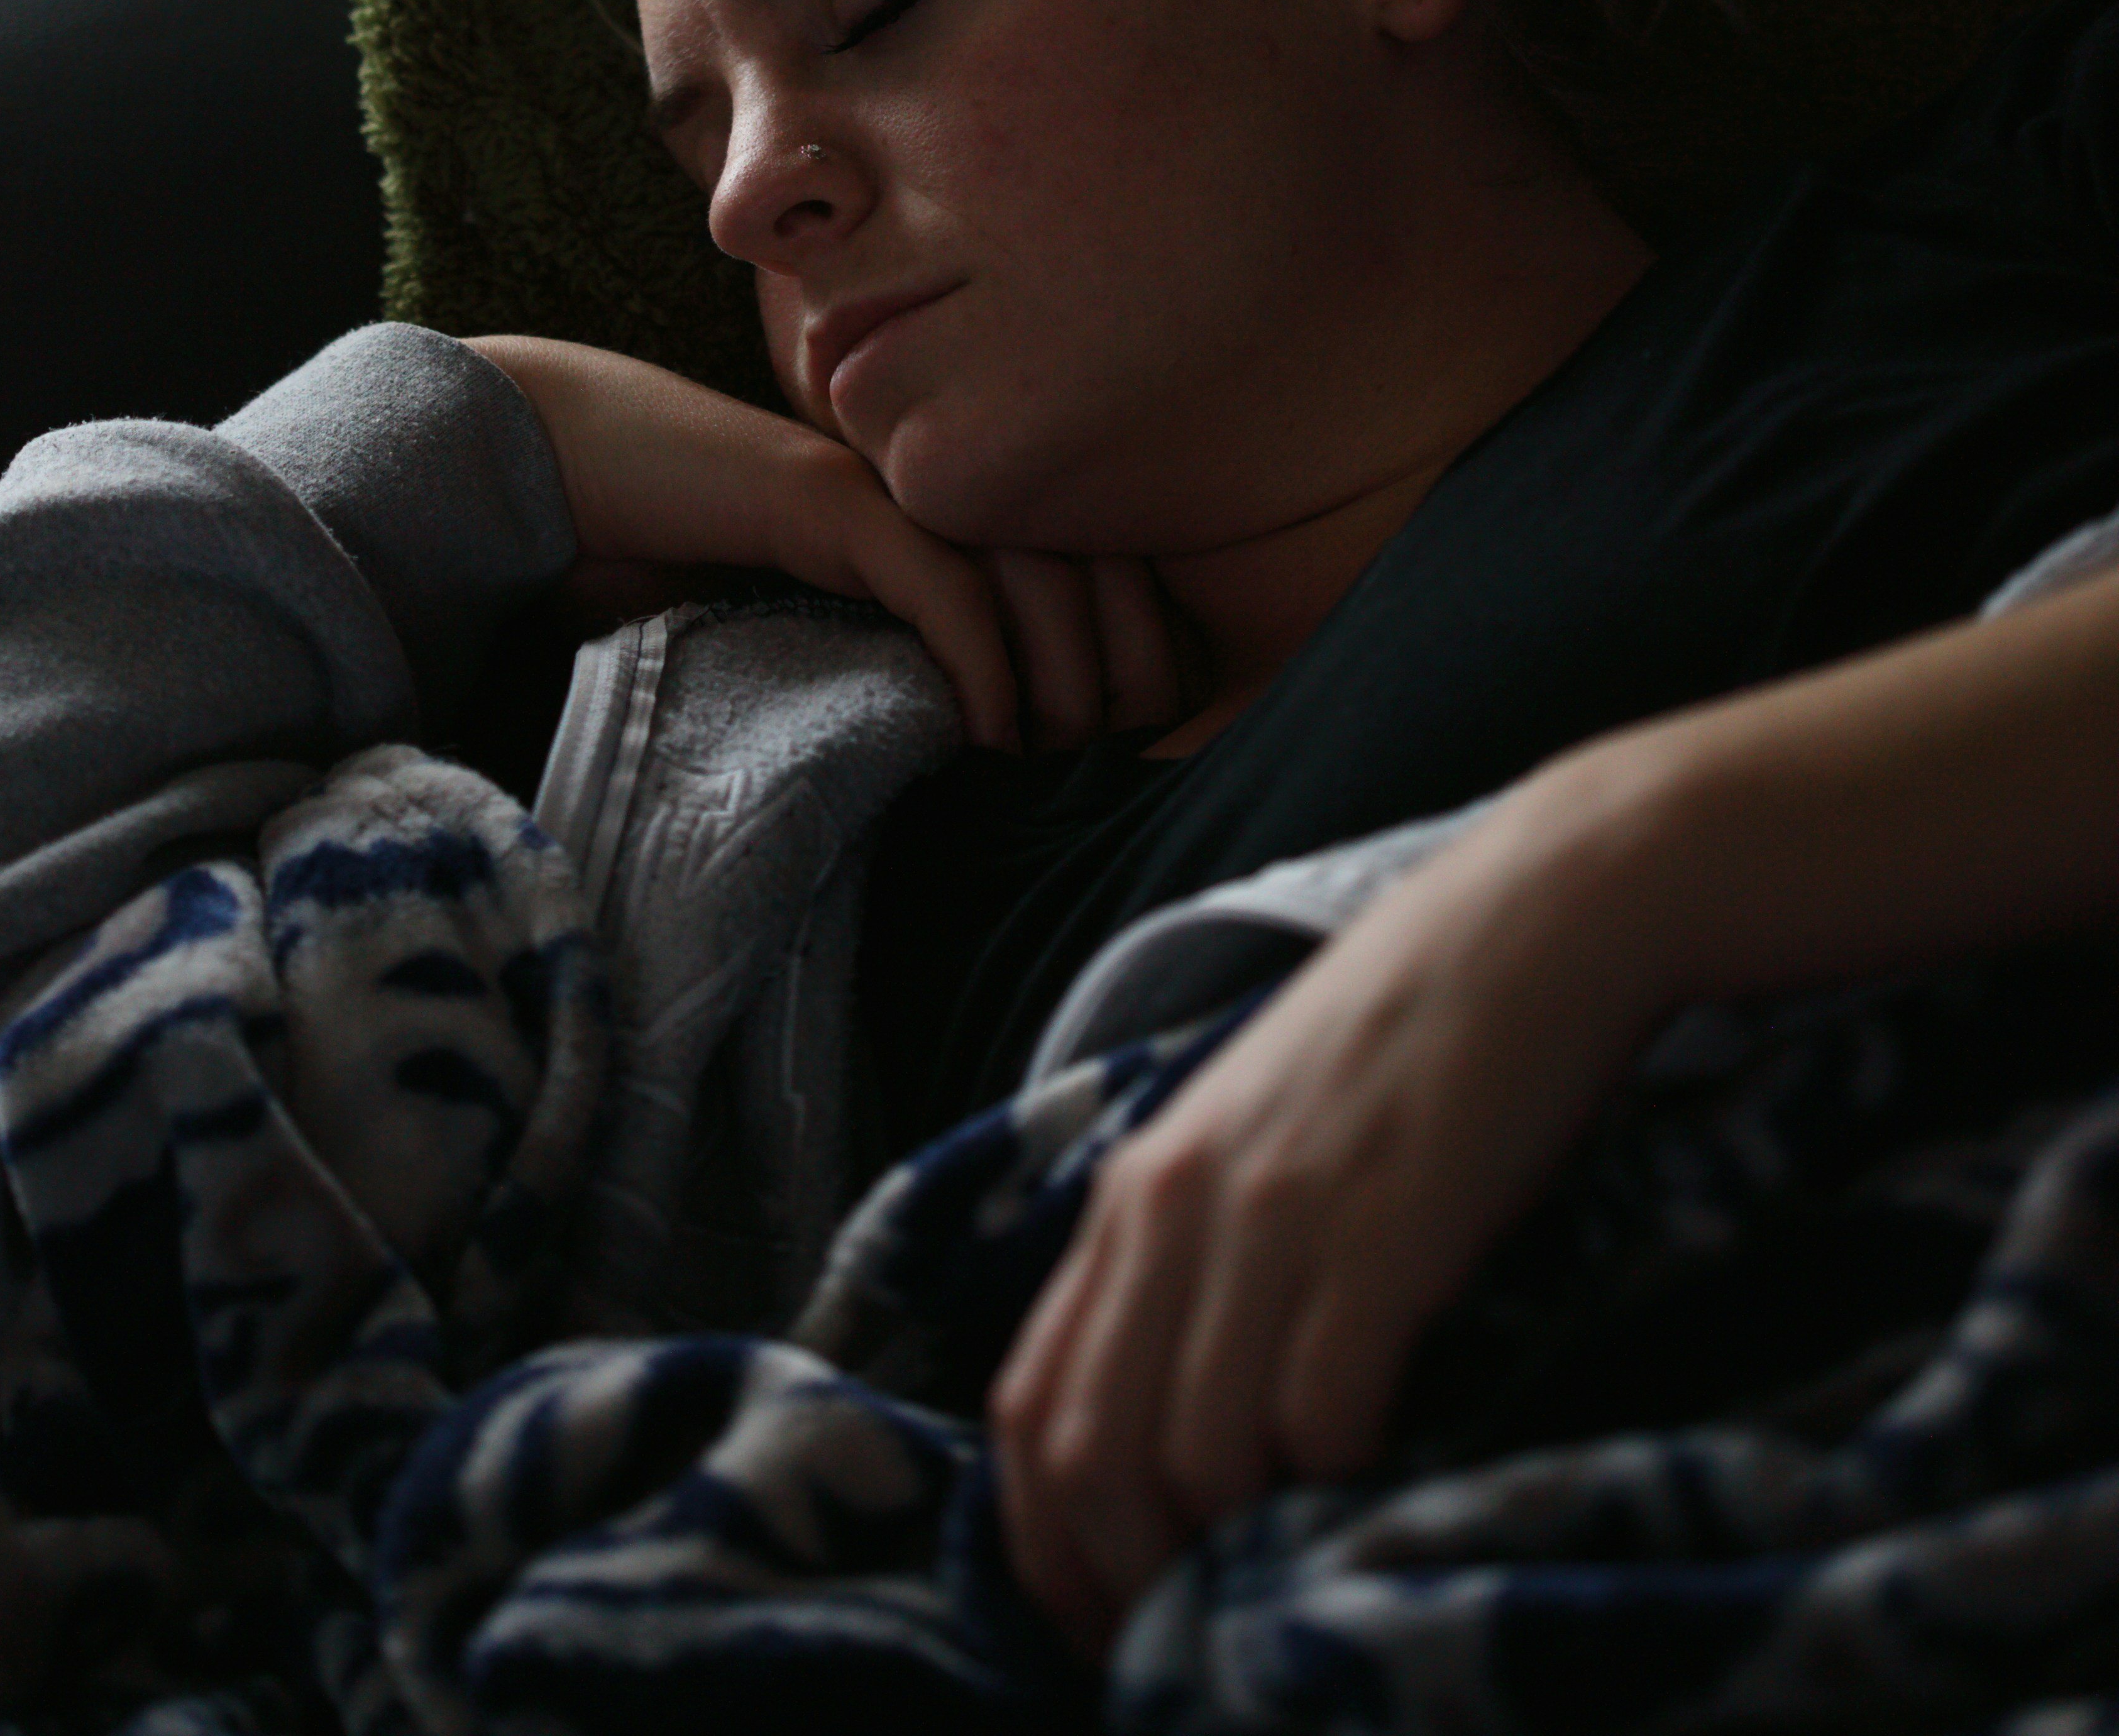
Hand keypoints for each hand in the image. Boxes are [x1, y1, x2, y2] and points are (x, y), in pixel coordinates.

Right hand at [468, 336, 1185, 751]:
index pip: (1094, 562)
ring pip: (1035, 572)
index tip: (1131, 742)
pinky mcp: (826, 500)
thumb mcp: (807, 618)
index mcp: (944, 502)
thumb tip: (971, 753)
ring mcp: (884, 484)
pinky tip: (987, 733)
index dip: (1139, 648)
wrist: (565, 463)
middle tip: (1111, 763)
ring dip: (1065, 677)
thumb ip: (883, 653)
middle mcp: (933, 481)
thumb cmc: (677, 548)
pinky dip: (980, 660)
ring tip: (1050, 759)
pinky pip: (939, 580)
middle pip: (1095, 563)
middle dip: (1128, 668)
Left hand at [987, 745, 1678, 1654]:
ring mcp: (1274, 1218)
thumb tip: (1171, 1424)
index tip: (1096, 1620)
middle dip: (1122, 1581)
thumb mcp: (1257, 1138)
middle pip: (1088, 1454)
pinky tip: (1372, 1487)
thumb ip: (1198, 1254)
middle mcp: (1176, 1204)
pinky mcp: (1380, 1235)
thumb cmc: (1406, 1042)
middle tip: (1181, 1640)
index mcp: (1137, 1189)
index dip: (1045, 1545)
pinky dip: (1332, 1487)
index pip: (1027, 1405)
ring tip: (1281, 1579)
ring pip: (1192, 1456)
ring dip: (1231, 1550)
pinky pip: (1318, 1415)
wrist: (1533, 921)